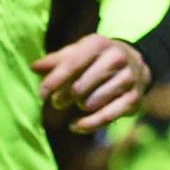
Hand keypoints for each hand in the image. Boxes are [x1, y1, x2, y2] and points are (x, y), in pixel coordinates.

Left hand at [34, 34, 151, 133]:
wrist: (135, 63)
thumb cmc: (96, 59)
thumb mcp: (78, 52)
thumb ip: (57, 60)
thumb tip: (34, 67)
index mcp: (98, 44)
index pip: (71, 64)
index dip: (53, 81)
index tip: (41, 95)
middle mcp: (116, 59)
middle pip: (78, 87)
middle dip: (63, 97)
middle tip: (58, 100)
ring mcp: (127, 79)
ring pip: (90, 103)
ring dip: (79, 106)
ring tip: (79, 102)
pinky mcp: (134, 99)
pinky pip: (105, 117)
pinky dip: (87, 125)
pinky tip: (75, 125)